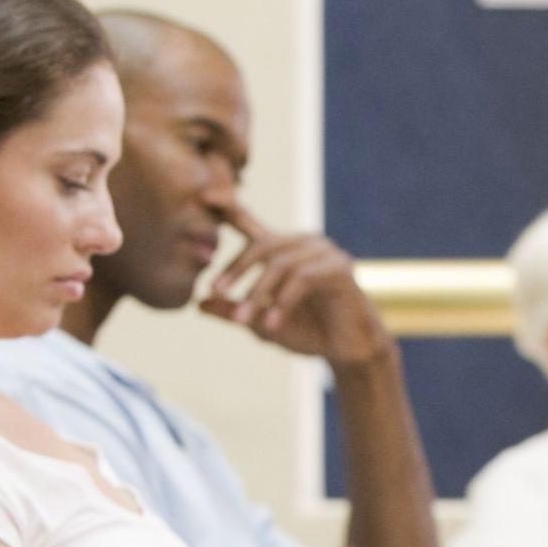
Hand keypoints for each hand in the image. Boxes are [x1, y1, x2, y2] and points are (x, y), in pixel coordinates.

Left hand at [199, 211, 392, 366]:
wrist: (349, 350)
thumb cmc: (309, 332)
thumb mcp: (262, 324)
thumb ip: (234, 311)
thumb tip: (198, 304)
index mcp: (283, 251)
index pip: (251, 225)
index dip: (229, 208)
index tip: (204, 196)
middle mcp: (304, 244)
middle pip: (263, 245)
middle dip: (237, 268)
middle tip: (216, 290)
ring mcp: (325, 253)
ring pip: (281, 264)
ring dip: (259, 293)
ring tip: (244, 320)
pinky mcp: (339, 268)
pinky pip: (303, 279)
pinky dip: (283, 303)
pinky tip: (271, 324)